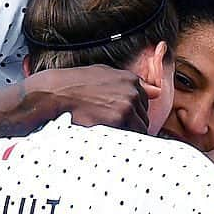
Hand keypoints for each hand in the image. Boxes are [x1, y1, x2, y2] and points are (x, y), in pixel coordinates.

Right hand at [27, 65, 156, 132]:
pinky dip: (123, 138)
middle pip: (144, 117)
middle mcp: (133, 91)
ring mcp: (128, 105)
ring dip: (128, 132)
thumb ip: (131, 83)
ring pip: (140, 127)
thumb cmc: (77, 84)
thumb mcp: (105, 74)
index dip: (133, 113)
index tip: (121, 118)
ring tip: (110, 131)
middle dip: (132, 124)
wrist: (56, 93)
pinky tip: (110, 135)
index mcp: (131, 80)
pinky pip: (131, 135)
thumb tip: (157, 92)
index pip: (145, 104)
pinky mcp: (120, 119)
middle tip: (112, 126)